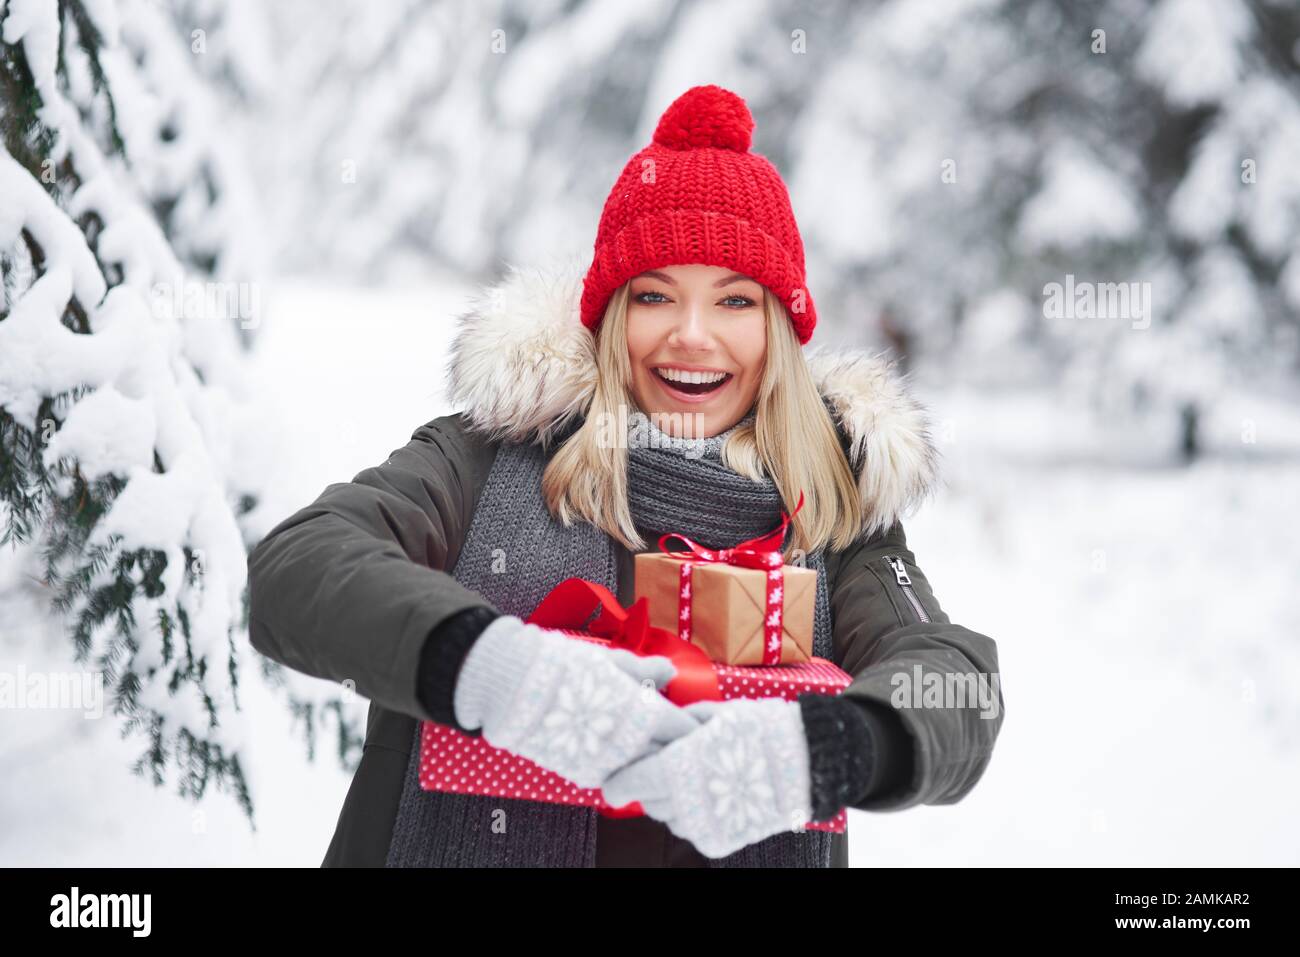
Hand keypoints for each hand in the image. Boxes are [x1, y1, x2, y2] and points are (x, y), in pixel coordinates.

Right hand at [452, 615, 700, 787]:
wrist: (514, 688)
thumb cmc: (565, 667)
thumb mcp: (610, 662)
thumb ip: (644, 671)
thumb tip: (671, 673)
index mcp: (642, 714)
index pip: (682, 730)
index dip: (691, 728)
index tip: (694, 724)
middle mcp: (630, 745)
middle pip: (669, 757)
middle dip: (675, 750)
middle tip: (677, 742)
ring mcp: (607, 765)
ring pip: (644, 773)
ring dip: (650, 764)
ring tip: (648, 750)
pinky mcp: (584, 775)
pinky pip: (616, 777)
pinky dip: (623, 769)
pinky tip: (619, 755)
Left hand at [601, 697, 813, 858]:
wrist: (809, 764)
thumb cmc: (762, 729)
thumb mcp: (717, 713)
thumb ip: (680, 723)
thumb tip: (658, 727)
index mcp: (679, 767)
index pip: (631, 782)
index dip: (618, 781)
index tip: (611, 781)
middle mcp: (686, 801)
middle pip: (647, 800)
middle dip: (647, 784)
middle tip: (658, 766)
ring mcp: (703, 825)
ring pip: (667, 816)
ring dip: (669, 799)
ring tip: (689, 777)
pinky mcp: (718, 840)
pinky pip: (690, 829)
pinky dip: (691, 814)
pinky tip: (707, 794)